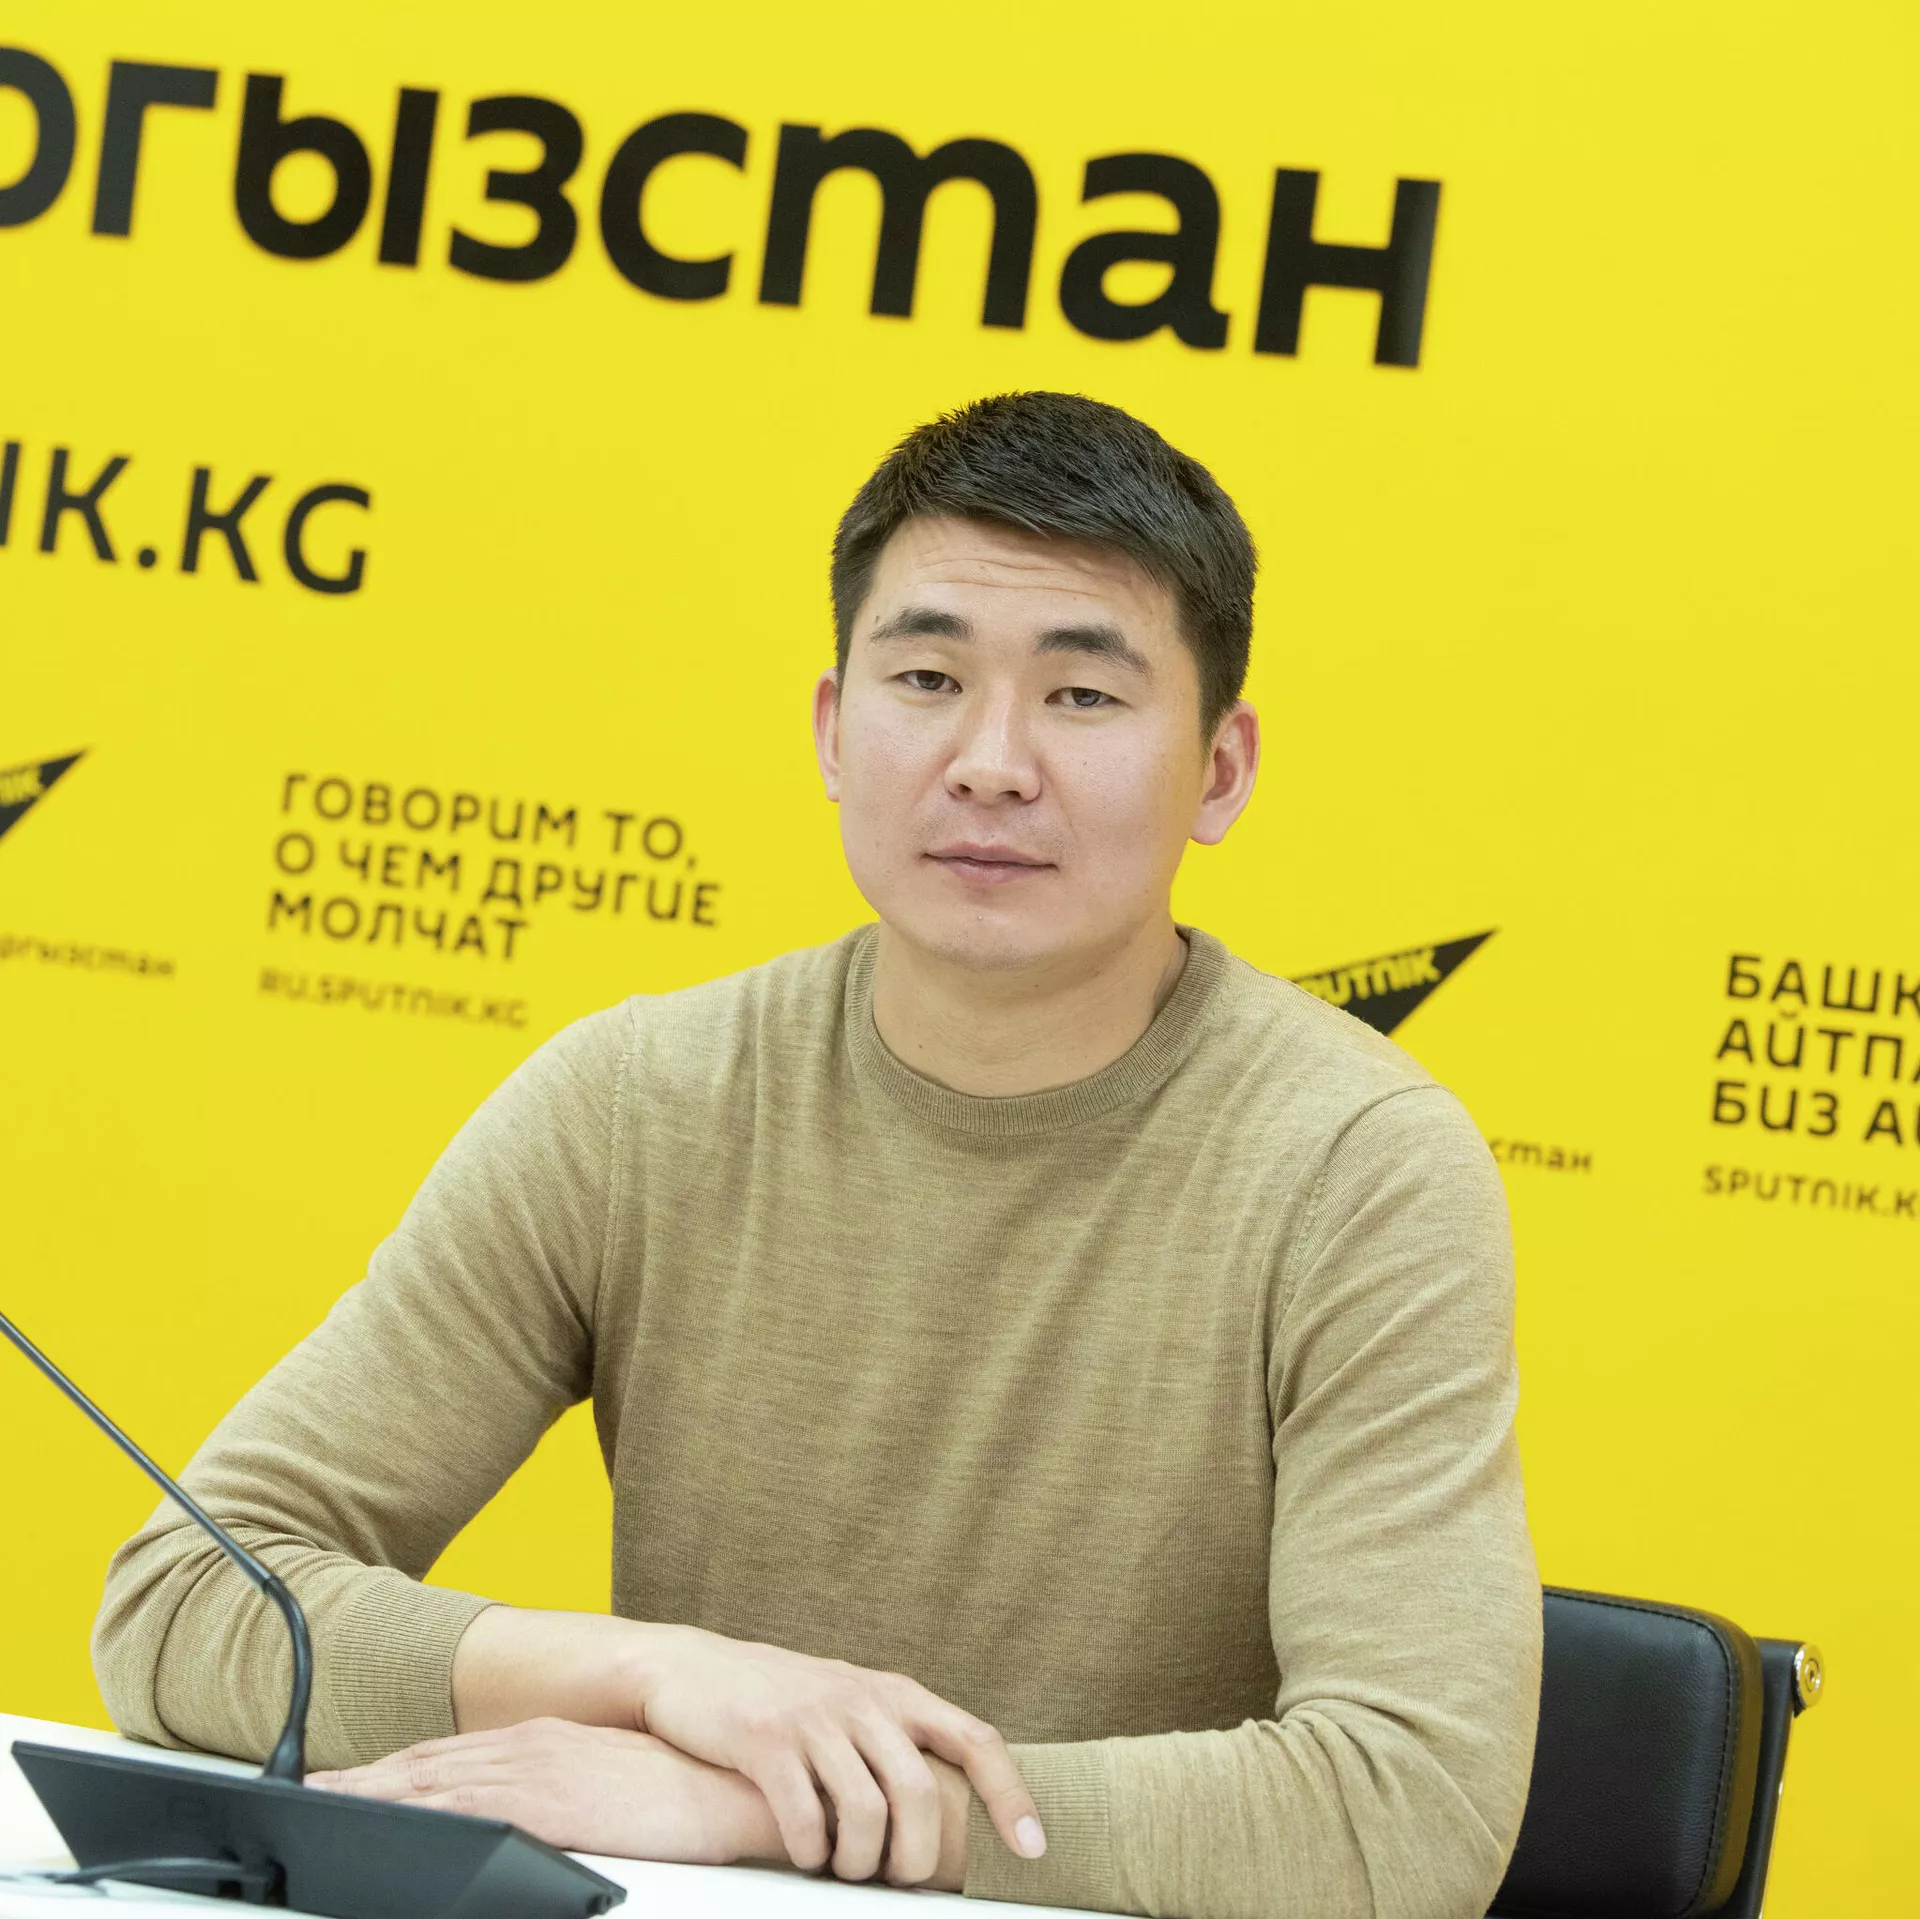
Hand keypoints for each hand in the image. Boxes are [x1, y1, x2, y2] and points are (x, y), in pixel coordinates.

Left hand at [307, 1719, 782, 1865]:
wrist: (730, 1783)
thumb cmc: (681, 1794)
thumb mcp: (606, 1794)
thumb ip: (559, 1801)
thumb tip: (529, 1820)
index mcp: (541, 1746)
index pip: (451, 1759)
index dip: (395, 1770)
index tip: (347, 1782)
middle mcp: (528, 1748)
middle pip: (429, 1766)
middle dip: (368, 1780)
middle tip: (309, 1789)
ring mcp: (534, 1769)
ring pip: (434, 1781)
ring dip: (376, 1791)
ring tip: (325, 1802)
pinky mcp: (546, 1799)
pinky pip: (466, 1806)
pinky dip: (420, 1808)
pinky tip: (387, 1817)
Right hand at [632, 1626, 1042, 1882]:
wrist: (694, 1668)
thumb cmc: (781, 1699)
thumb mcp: (851, 1703)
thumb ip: (896, 1740)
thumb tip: (953, 1808)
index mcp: (895, 1694)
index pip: (975, 1740)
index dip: (1010, 1796)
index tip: (1034, 1850)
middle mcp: (862, 1700)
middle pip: (919, 1794)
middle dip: (915, 1856)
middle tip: (897, 1881)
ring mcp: (814, 1718)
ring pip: (865, 1812)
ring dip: (859, 1863)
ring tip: (843, 1870)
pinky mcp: (765, 1740)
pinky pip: (804, 1818)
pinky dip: (810, 1852)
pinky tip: (803, 1853)